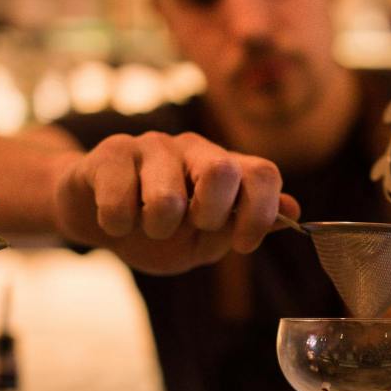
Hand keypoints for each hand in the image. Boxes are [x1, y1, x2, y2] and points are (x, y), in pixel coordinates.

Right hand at [53, 131, 299, 273]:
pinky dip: (119, 225)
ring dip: (158, 228)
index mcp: (225, 169)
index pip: (263, 174)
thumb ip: (241, 226)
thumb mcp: (203, 241)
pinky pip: (120, 199)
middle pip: (222, 170)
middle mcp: (195, 149)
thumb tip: (293, 210)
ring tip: (149, 228)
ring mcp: (154, 145)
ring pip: (167, 196)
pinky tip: (117, 221)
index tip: (242, 245)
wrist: (97, 217)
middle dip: (210, 215)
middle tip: (193, 228)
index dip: (260, 213)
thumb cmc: (158, 231)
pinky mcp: (112, 152)